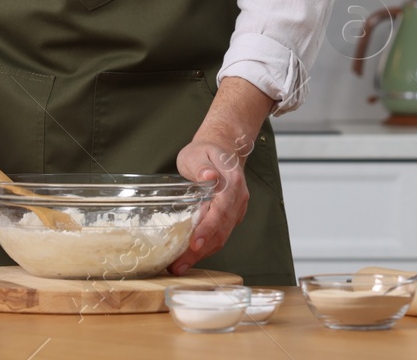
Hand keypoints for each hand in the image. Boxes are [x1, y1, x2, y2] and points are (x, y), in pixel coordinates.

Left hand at [169, 137, 250, 274]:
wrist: (223, 149)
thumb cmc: (207, 152)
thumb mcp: (198, 153)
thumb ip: (201, 164)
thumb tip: (208, 175)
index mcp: (231, 183)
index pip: (221, 210)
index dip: (208, 229)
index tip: (195, 244)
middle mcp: (238, 199)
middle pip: (221, 230)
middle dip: (200, 251)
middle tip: (178, 265)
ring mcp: (237, 209)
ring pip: (222, 237)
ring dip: (202, 254)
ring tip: (180, 266)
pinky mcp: (232, 216)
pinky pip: (221, 235)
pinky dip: (207, 248)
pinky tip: (191, 256)